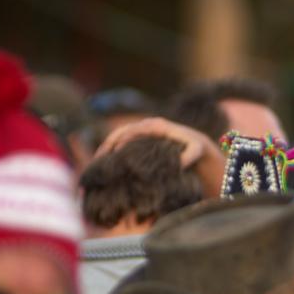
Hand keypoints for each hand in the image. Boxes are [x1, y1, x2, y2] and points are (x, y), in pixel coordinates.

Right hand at [95, 116, 224, 197]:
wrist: (198, 145)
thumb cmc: (197, 148)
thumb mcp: (197, 150)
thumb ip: (191, 155)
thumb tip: (181, 163)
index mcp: (154, 126)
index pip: (130, 133)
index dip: (119, 144)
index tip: (111, 158)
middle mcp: (145, 126)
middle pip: (118, 134)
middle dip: (106, 148)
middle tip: (96, 164)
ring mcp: (141, 132)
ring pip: (117, 139)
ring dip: (105, 151)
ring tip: (96, 167)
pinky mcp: (139, 140)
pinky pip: (121, 144)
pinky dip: (112, 153)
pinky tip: (105, 167)